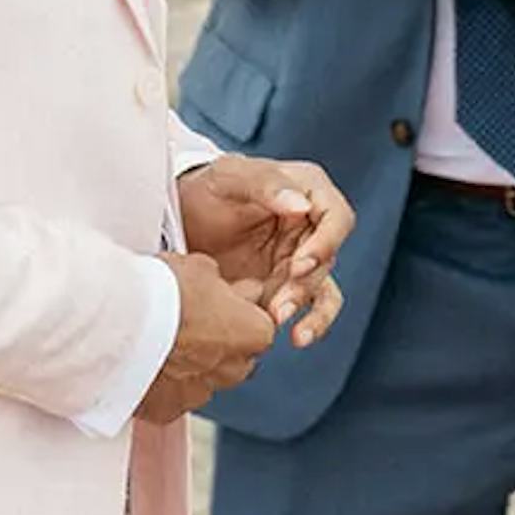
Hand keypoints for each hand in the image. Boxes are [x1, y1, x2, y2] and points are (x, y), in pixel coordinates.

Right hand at [137, 252, 277, 424]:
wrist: (119, 322)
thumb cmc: (164, 290)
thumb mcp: (202, 269)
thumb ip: (223, 287)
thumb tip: (225, 290)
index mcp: (254, 333)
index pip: (259, 325)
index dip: (237, 312)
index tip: (216, 303)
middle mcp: (234, 369)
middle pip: (234, 358)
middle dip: (217, 344)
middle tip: (188, 323)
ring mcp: (200, 393)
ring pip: (202, 380)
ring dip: (189, 366)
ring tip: (160, 343)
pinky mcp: (168, 409)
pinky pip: (170, 397)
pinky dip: (160, 385)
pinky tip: (143, 364)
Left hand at [180, 155, 353, 326]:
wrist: (178, 218)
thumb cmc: (206, 188)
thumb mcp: (229, 176)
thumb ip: (266, 184)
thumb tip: (302, 206)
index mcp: (307, 190)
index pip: (336, 218)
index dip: (325, 244)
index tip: (300, 264)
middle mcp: (311, 224)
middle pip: (327, 259)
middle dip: (305, 284)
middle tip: (279, 303)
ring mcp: (299, 256)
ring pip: (320, 287)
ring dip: (303, 306)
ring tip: (277, 320)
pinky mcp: (286, 284)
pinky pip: (311, 306)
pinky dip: (309, 323)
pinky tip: (298, 337)